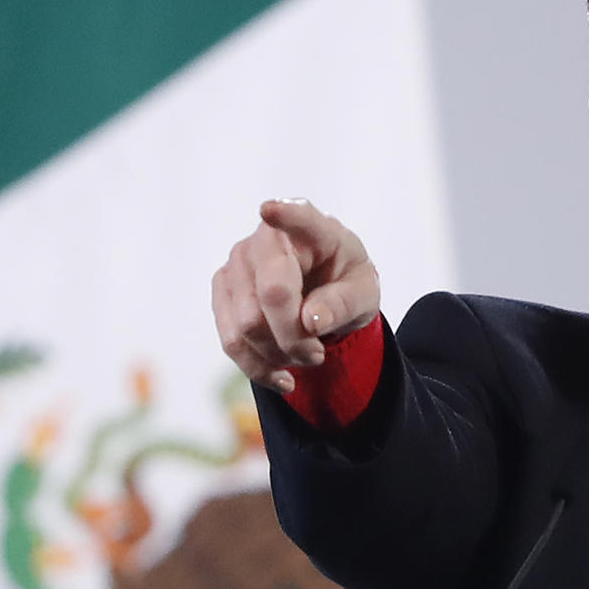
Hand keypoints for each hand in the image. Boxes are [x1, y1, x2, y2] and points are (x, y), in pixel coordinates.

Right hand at [212, 198, 379, 393]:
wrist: (324, 291)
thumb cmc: (346, 283)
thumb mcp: (364, 294)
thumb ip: (343, 304)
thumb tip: (310, 321)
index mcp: (313, 228)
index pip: (298, 218)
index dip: (284, 215)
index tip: (270, 210)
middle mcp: (266, 238)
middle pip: (271, 295)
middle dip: (295, 339)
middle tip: (318, 354)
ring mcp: (237, 263)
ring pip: (246, 325)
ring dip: (278, 356)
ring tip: (305, 359)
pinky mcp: (223, 292)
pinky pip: (231, 341)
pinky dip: (258, 368)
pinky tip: (283, 379)